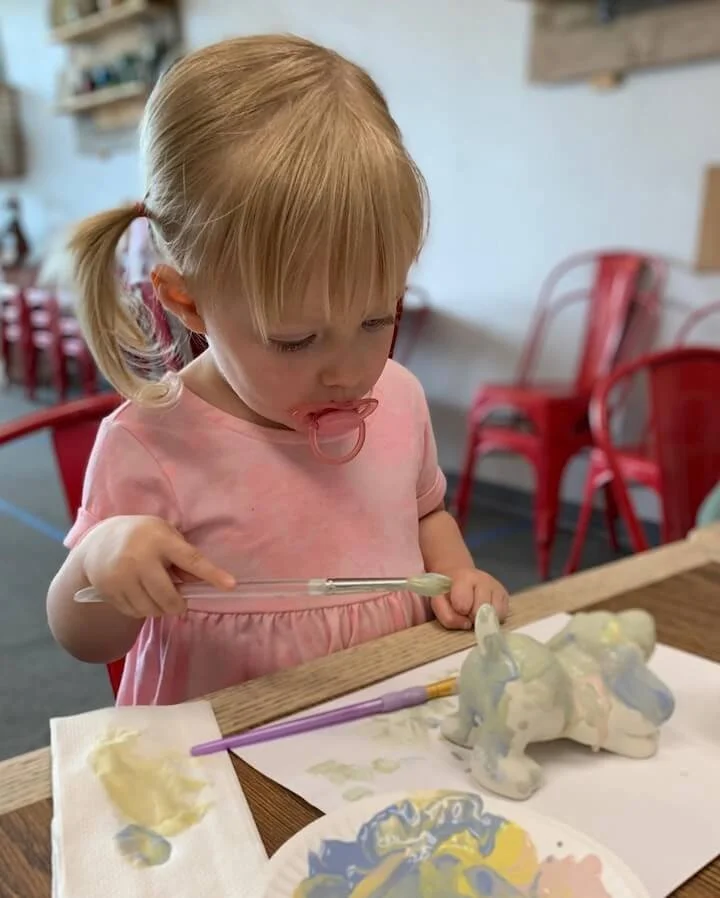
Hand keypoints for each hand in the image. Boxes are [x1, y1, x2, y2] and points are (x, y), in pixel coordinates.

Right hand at [81, 515, 234, 618]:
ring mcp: (121, 576)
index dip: (212, 574)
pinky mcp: (109, 591)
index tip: (231, 585)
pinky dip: (143, 610)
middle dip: (178, 604)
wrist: (99, 541)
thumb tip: (202, 582)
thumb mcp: (166, 536)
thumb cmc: (143, 537)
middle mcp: (140, 557)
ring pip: (151, 609)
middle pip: (168, 596)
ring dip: (160, 609)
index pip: (191, 559)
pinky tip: (141, 596)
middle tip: (179, 602)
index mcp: (160, 539)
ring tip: (157, 595)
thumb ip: (184, 557)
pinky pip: (135, 613)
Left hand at [430, 567, 508, 630]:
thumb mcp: (438, 602)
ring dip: (484, 618)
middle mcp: (483, 579)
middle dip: (472, 616)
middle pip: (480, 611)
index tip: (456, 608)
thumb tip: (468, 625)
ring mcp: (496, 586)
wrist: (458, 576)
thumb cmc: (447, 592)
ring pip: (494, 614)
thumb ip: (447, 616)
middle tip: (466, 612)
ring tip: (475, 612)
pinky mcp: (505, 594)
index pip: (463, 605)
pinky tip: (485, 612)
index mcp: (464, 577)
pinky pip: (503, 615)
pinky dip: (493, 618)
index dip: (458, 612)